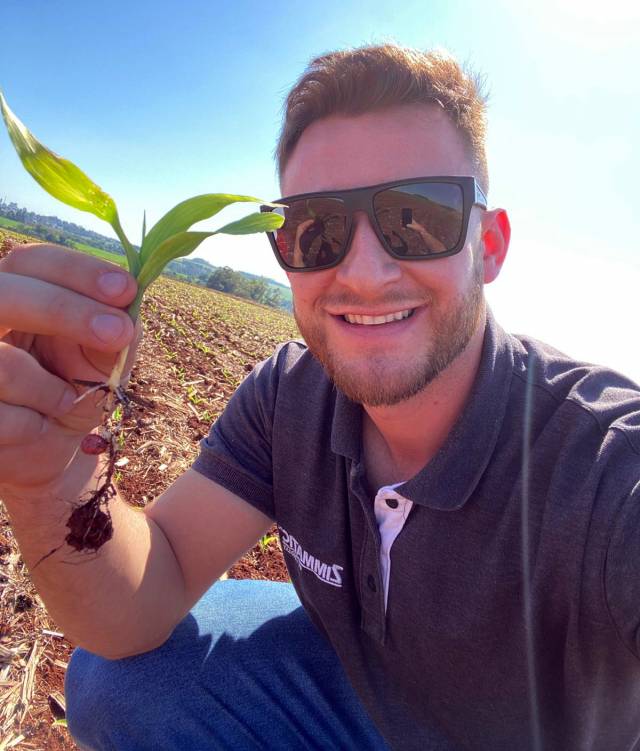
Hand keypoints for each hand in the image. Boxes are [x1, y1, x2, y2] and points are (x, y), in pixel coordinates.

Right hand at [0, 243, 140, 490]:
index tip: (125, 290)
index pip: (31, 262)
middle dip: (63, 309)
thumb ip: (115, 330)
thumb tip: (124, 316)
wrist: (47, 450)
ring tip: (67, 400)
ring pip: (3, 365)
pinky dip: (35, 424)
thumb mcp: (104, 358)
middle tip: (118, 332)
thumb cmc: (75, 390)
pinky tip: (38, 426)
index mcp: (13, 294)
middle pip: (4, 294)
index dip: (76, 270)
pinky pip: (1, 417)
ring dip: (51, 389)